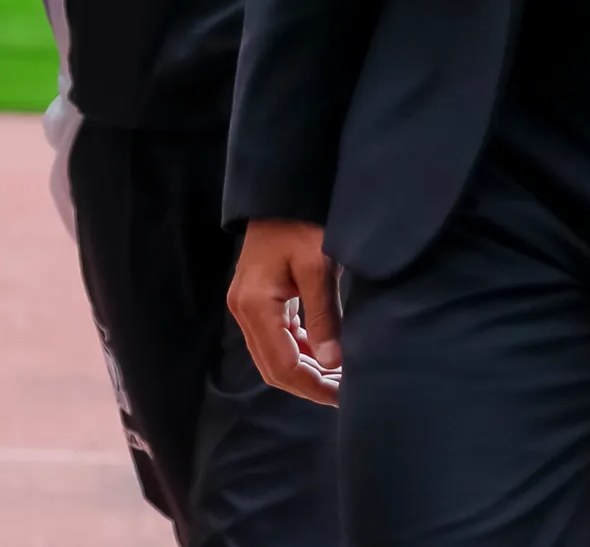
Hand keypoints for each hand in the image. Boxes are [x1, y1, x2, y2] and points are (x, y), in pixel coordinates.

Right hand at [229, 220, 342, 406]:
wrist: (284, 192)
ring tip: (340, 377)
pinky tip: (325, 353)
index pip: (282, 365)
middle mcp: (244, 310)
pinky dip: (300, 350)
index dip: (312, 386)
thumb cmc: (304, 222)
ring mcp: (247, 306)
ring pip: (274, 355)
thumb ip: (324, 316)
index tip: (343, 396)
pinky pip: (277, 337)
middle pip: (273, 367)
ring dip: (305, 369)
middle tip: (345, 392)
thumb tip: (332, 363)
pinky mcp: (258, 300)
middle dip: (309, 383)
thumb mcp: (318, 266)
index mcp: (255, 305)